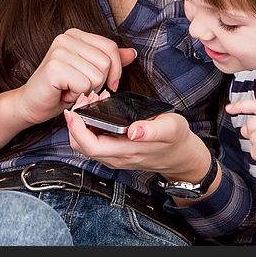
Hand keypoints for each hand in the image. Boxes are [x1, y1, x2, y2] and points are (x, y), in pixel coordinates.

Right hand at [14, 29, 136, 124]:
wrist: (31, 104)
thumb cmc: (60, 89)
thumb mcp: (89, 73)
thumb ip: (109, 61)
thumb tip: (132, 53)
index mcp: (75, 35)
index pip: (111, 47)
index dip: (115, 70)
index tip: (108, 84)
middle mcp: (66, 38)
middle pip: (106, 62)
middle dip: (98, 83)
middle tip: (77, 86)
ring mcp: (59, 51)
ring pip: (97, 75)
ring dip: (86, 91)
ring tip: (69, 89)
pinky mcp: (54, 67)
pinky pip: (84, 85)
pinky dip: (77, 96)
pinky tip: (63, 93)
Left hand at [63, 93, 207, 178]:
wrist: (181, 156)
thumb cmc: (176, 140)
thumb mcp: (170, 129)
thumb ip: (152, 130)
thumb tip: (133, 131)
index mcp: (127, 151)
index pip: (91, 146)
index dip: (77, 129)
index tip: (73, 111)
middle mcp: (116, 157)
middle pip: (81, 146)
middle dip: (75, 122)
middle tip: (84, 99)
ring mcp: (114, 157)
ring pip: (85, 144)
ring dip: (81, 122)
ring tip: (92, 100)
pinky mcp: (114, 152)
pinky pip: (93, 141)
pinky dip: (89, 124)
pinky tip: (98, 108)